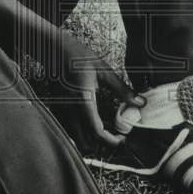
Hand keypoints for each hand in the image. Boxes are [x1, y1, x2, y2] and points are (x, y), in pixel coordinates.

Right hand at [50, 30, 144, 147]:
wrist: (53, 48)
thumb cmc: (77, 56)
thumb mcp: (103, 70)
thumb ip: (121, 89)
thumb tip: (139, 102)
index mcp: (83, 100)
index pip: (96, 131)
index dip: (111, 140)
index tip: (122, 139)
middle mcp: (70, 109)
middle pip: (84, 142)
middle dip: (99, 145)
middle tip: (114, 137)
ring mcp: (61, 109)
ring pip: (74, 137)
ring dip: (88, 140)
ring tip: (103, 131)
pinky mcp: (57, 107)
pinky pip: (68, 128)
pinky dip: (79, 132)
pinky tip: (89, 123)